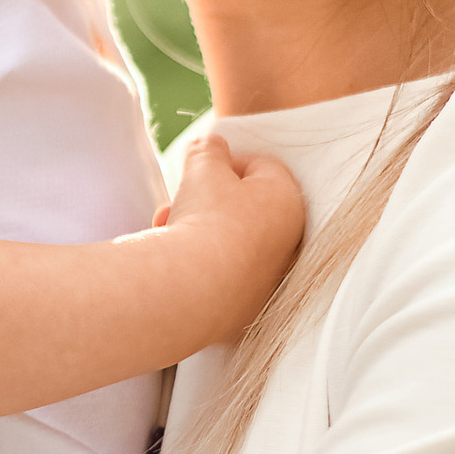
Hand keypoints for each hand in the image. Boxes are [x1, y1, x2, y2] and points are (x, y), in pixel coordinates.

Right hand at [163, 133, 304, 335]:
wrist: (192, 290)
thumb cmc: (206, 220)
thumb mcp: (203, 168)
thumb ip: (209, 150)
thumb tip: (211, 147)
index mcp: (288, 200)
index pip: (262, 166)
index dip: (225, 162)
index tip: (199, 169)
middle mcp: (289, 241)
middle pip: (246, 207)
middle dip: (207, 199)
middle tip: (181, 199)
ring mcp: (269, 278)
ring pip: (232, 242)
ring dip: (198, 229)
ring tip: (165, 225)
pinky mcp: (247, 307)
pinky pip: (223, 275)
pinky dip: (201, 264)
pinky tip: (174, 258)